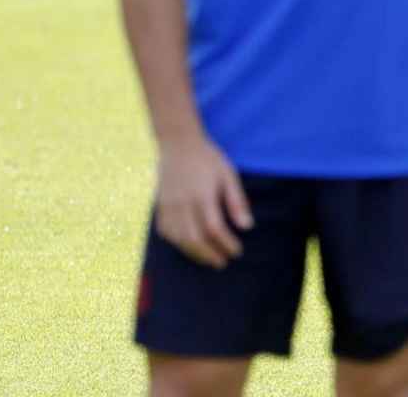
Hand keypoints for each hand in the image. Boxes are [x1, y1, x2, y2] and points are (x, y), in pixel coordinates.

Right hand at [154, 135, 251, 268]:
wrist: (177, 144)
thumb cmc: (208, 159)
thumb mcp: (228, 174)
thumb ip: (236, 201)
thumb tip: (247, 227)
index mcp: (202, 195)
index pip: (214, 228)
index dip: (226, 244)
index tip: (237, 252)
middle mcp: (182, 203)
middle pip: (195, 238)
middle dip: (210, 254)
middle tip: (222, 262)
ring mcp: (168, 206)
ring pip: (179, 239)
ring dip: (194, 253)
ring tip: (209, 259)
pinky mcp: (160, 207)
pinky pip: (166, 232)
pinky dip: (178, 244)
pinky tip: (189, 247)